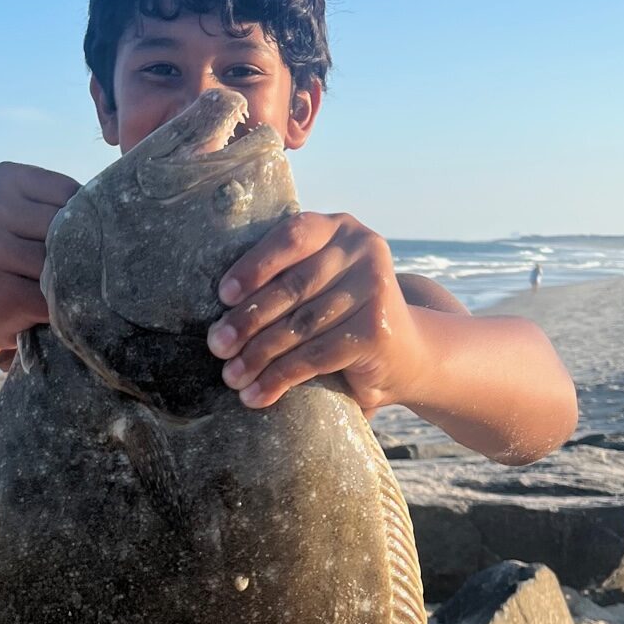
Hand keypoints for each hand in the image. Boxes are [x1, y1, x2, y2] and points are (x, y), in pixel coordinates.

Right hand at [0, 162, 79, 354]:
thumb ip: (66, 206)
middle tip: (80, 268)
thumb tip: (124, 220)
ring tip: (65, 289)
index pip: (71, 193)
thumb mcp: (30, 214)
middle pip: (67, 229)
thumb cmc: (15, 253)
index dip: (83, 219)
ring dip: (73, 283)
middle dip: (80, 251)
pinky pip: (54, 300)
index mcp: (4, 178)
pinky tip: (54, 310)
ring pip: (62, 265)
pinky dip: (64, 310)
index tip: (73, 236)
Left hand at [206, 212, 427, 413]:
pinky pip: (315, 356)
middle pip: (292, 287)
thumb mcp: (320, 283)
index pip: (291, 237)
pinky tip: (256, 394)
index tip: (223, 296)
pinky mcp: (375, 330)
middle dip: (247, 320)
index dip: (254, 266)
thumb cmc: (343, 315)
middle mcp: (363, 250)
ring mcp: (374, 288)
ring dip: (257, 355)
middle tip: (217, 346)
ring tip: (231, 376)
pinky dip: (280, 378)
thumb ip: (286, 276)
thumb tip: (219, 304)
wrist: (406, 353)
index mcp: (340, 228)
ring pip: (299, 325)